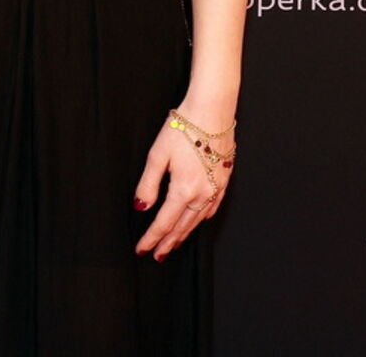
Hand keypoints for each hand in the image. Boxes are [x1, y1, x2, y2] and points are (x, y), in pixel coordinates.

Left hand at [132, 115, 231, 261]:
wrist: (213, 110)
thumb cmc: (184, 128)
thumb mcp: (158, 154)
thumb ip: (148, 184)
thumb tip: (140, 207)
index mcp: (184, 189)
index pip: (164, 222)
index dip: (151, 238)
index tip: (142, 250)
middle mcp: (203, 194)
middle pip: (182, 226)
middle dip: (168, 243)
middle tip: (157, 255)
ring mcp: (216, 188)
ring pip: (198, 220)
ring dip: (184, 234)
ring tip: (173, 244)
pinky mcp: (224, 179)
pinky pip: (212, 208)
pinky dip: (201, 219)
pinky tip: (197, 221)